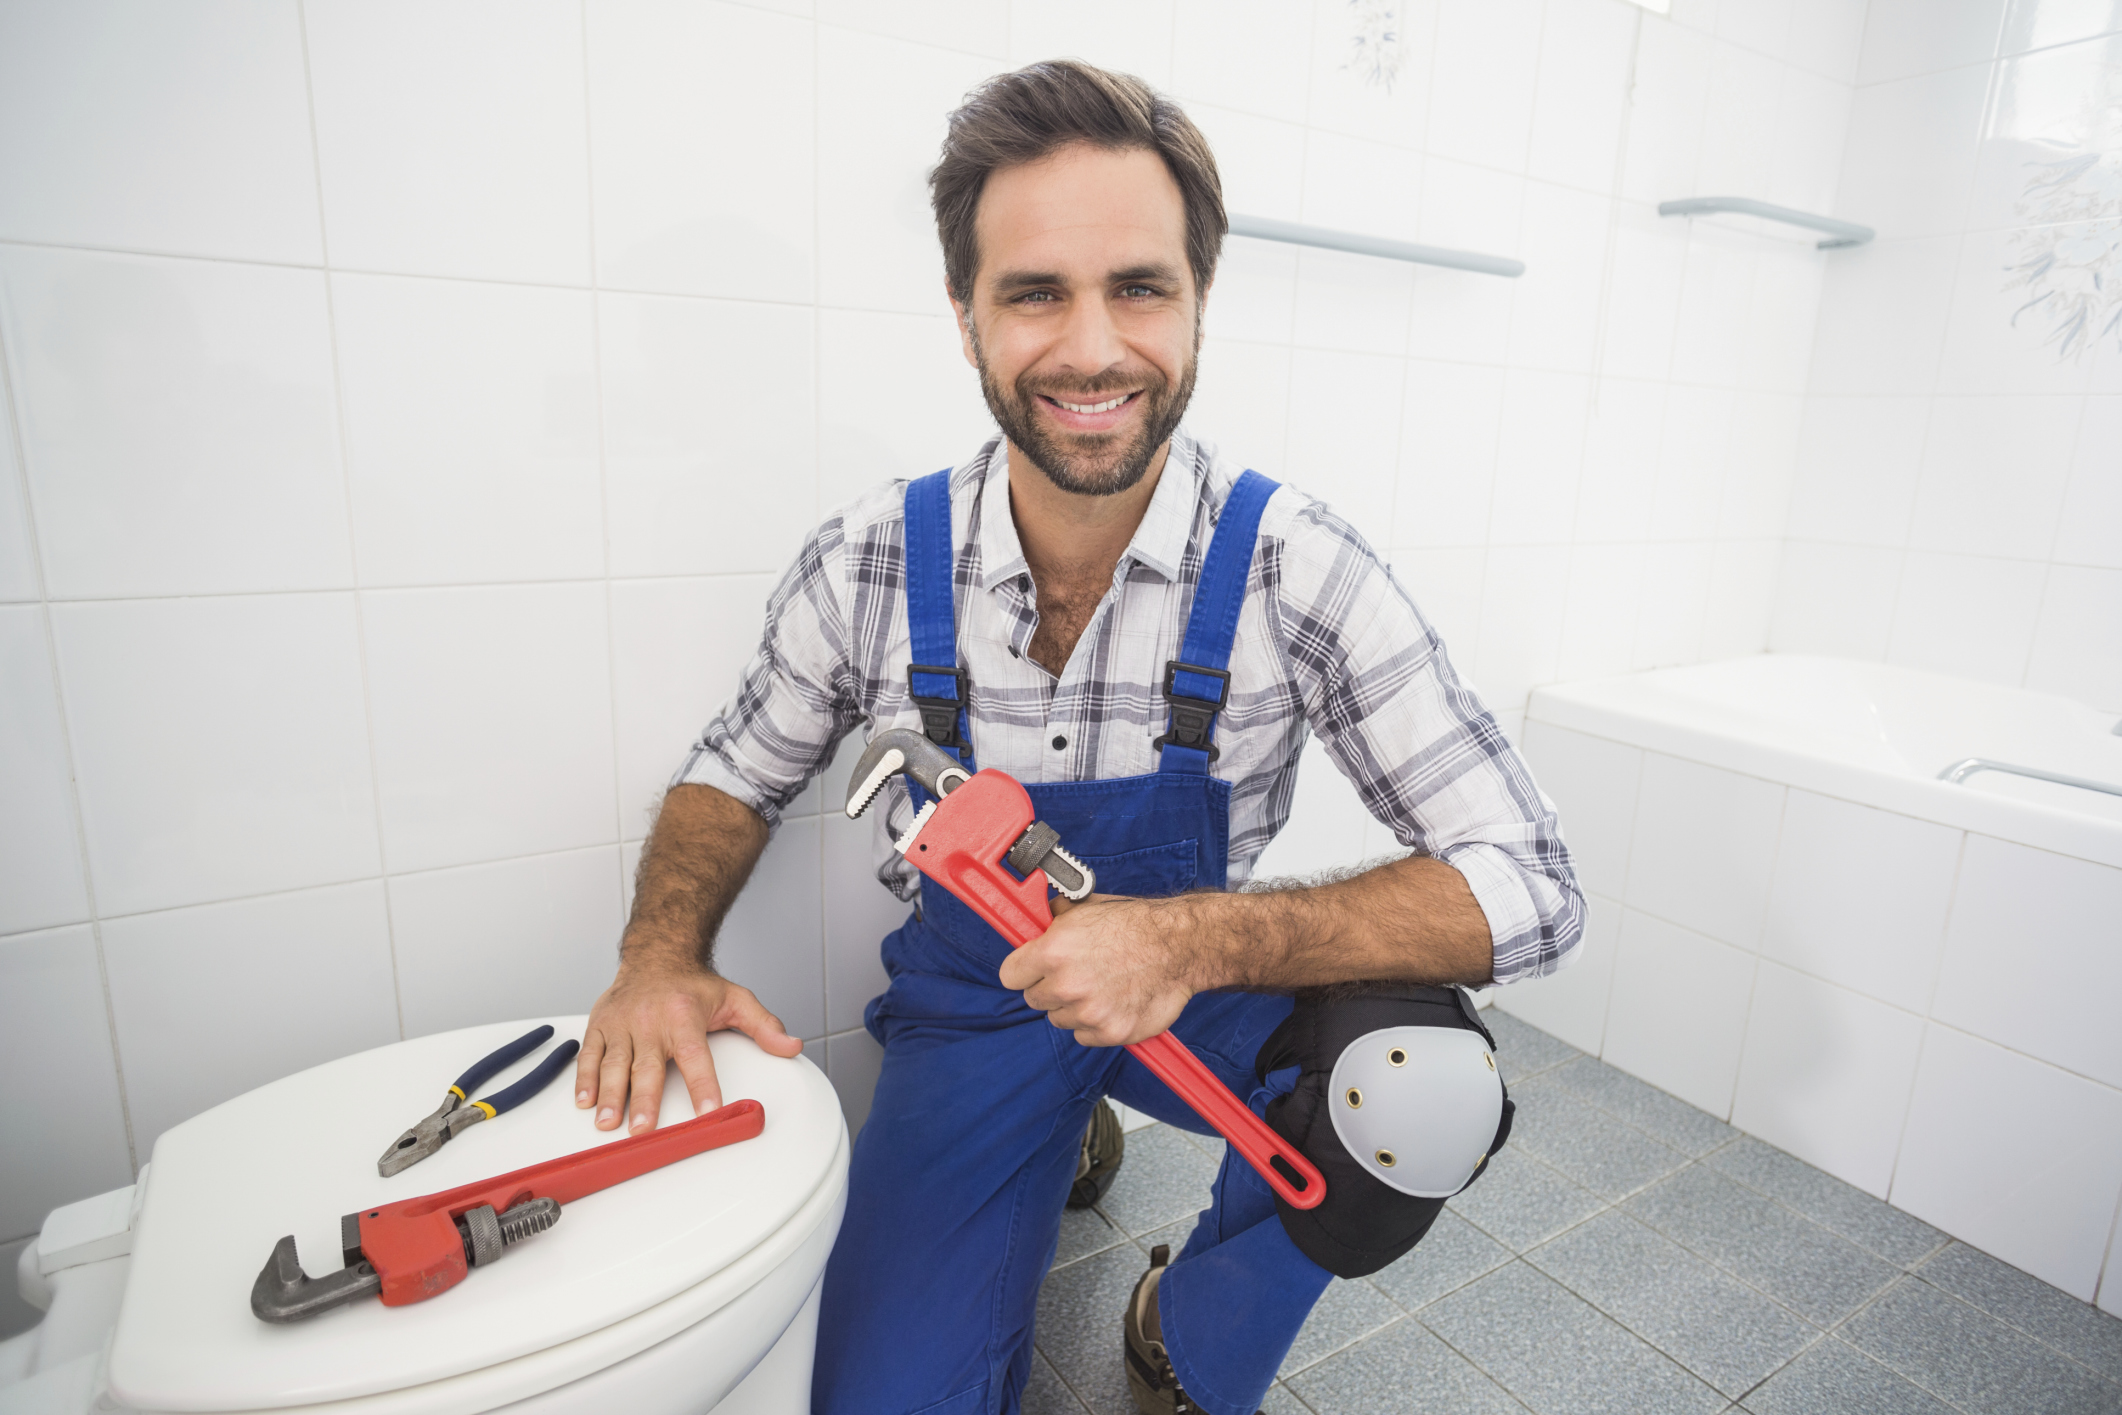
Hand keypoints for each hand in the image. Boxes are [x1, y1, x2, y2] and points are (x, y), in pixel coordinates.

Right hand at [575, 963, 803, 1133]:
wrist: (657, 954)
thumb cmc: (693, 984)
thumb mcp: (736, 999)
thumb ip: (764, 1026)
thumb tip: (791, 1046)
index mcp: (684, 1015)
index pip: (696, 1055)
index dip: (703, 1084)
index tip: (708, 1110)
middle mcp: (651, 1020)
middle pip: (648, 1066)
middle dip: (644, 1099)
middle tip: (642, 1129)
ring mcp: (622, 1024)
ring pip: (614, 1064)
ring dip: (610, 1095)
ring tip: (608, 1122)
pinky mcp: (600, 1025)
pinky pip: (590, 1055)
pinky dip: (585, 1079)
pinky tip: (585, 1102)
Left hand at [997, 893, 1202, 1046]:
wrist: (1180, 946)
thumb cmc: (1136, 925)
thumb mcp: (1087, 908)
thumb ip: (1055, 918)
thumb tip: (1038, 918)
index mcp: (1052, 952)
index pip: (1010, 976)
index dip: (1023, 971)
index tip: (1032, 970)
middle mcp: (1066, 985)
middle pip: (1035, 999)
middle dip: (1050, 988)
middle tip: (1075, 975)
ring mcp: (1088, 1012)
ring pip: (1060, 1018)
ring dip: (1074, 1007)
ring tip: (1100, 986)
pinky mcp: (1110, 1033)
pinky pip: (1084, 1035)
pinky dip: (1095, 1024)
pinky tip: (1112, 1002)